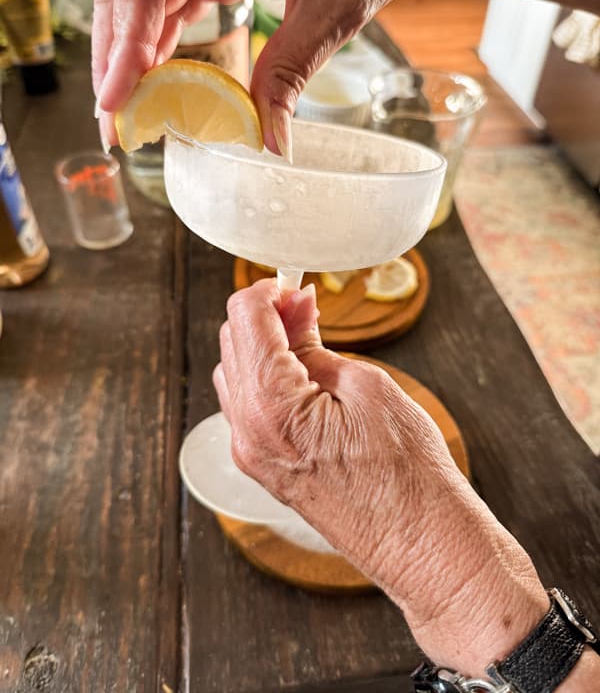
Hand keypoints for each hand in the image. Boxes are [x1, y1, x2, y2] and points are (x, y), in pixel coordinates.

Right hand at [92, 0, 450, 152]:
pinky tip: (156, 85)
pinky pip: (170, 5)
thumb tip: (270, 140)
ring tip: (128, 112)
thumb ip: (292, 71)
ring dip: (130, 56)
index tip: (120, 93)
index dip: (124, 35)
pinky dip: (159, 47)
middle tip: (114, 119)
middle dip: (115, 54)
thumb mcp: (334, 8)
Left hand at [215, 279, 549, 675]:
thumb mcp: (366, 387)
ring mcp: (252, 454)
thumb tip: (294, 311)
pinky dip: (267, 378)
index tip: (296, 285)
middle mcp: (248, 433)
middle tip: (309, 308)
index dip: (269, 292)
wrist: (423, 545)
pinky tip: (303, 372)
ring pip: (237, 374)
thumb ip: (314, 346)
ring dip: (265, 346)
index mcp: (270, 407)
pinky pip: (249, 406)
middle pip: (234, 344)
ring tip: (311, 339)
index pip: (244, 320)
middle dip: (267, 317)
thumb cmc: (408, 475)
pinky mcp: (265, 467)